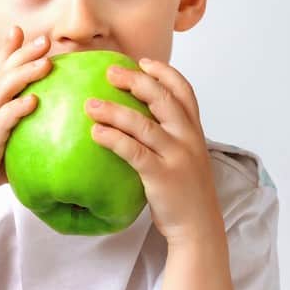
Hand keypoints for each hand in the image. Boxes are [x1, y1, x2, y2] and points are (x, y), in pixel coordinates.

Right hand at [0, 25, 52, 211]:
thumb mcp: (1, 145)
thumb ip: (20, 136)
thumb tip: (51, 139)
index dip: (9, 50)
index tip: (21, 30)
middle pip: (4, 71)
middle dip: (24, 52)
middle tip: (45, 38)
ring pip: (4, 89)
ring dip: (25, 73)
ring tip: (46, 62)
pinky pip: (2, 120)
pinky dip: (17, 108)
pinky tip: (33, 101)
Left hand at [84, 58, 222, 244]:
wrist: (199, 226)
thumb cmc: (186, 191)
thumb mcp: (187, 155)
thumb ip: (171, 135)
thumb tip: (139, 118)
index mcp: (194, 130)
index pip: (184, 90)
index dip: (164, 72)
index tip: (143, 62)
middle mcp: (188, 138)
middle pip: (162, 98)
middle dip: (135, 81)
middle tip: (110, 72)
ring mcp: (177, 156)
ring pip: (143, 124)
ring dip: (114, 111)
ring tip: (90, 104)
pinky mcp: (162, 176)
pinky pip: (134, 152)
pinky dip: (113, 139)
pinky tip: (96, 133)